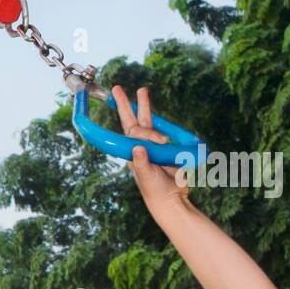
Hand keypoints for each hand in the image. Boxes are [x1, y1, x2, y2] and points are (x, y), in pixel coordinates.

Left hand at [112, 85, 189, 209]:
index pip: (129, 130)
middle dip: (127, 105)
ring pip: (149, 122)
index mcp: (132, 152)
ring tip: (142, 90)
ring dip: (145, 107)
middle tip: (117, 89)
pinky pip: (164, 132)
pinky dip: (162, 126)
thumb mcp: (146, 178)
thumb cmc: (155, 191)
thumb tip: (138, 148)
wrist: (172, 199)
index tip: (118, 100)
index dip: (125, 115)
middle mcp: (140, 146)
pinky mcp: (167, 148)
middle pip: (133, 121)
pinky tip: (161, 125)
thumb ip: (142, 164)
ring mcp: (154, 146)